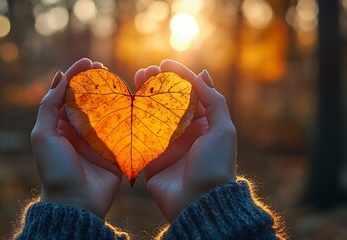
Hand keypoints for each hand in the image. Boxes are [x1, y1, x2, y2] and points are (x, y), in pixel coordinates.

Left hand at [30, 58, 121, 217]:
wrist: (75, 201)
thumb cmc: (55, 168)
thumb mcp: (43, 135)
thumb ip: (48, 106)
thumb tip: (59, 77)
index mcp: (61, 124)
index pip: (68, 93)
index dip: (76, 75)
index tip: (88, 61)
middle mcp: (80, 129)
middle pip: (89, 99)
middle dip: (96, 81)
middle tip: (104, 68)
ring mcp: (99, 139)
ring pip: (107, 110)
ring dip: (113, 94)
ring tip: (118, 80)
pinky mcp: (115, 150)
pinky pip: (123, 129)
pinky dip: (127, 115)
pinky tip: (133, 102)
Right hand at [134, 60, 236, 221]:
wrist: (199, 201)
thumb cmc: (215, 165)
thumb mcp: (223, 130)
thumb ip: (214, 102)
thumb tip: (202, 75)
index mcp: (202, 124)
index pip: (189, 94)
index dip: (178, 77)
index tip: (164, 63)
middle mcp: (183, 131)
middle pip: (168, 101)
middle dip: (157, 84)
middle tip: (146, 71)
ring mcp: (165, 143)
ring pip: (152, 114)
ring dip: (144, 95)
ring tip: (136, 79)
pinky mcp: (150, 156)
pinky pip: (139, 134)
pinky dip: (132, 118)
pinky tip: (125, 103)